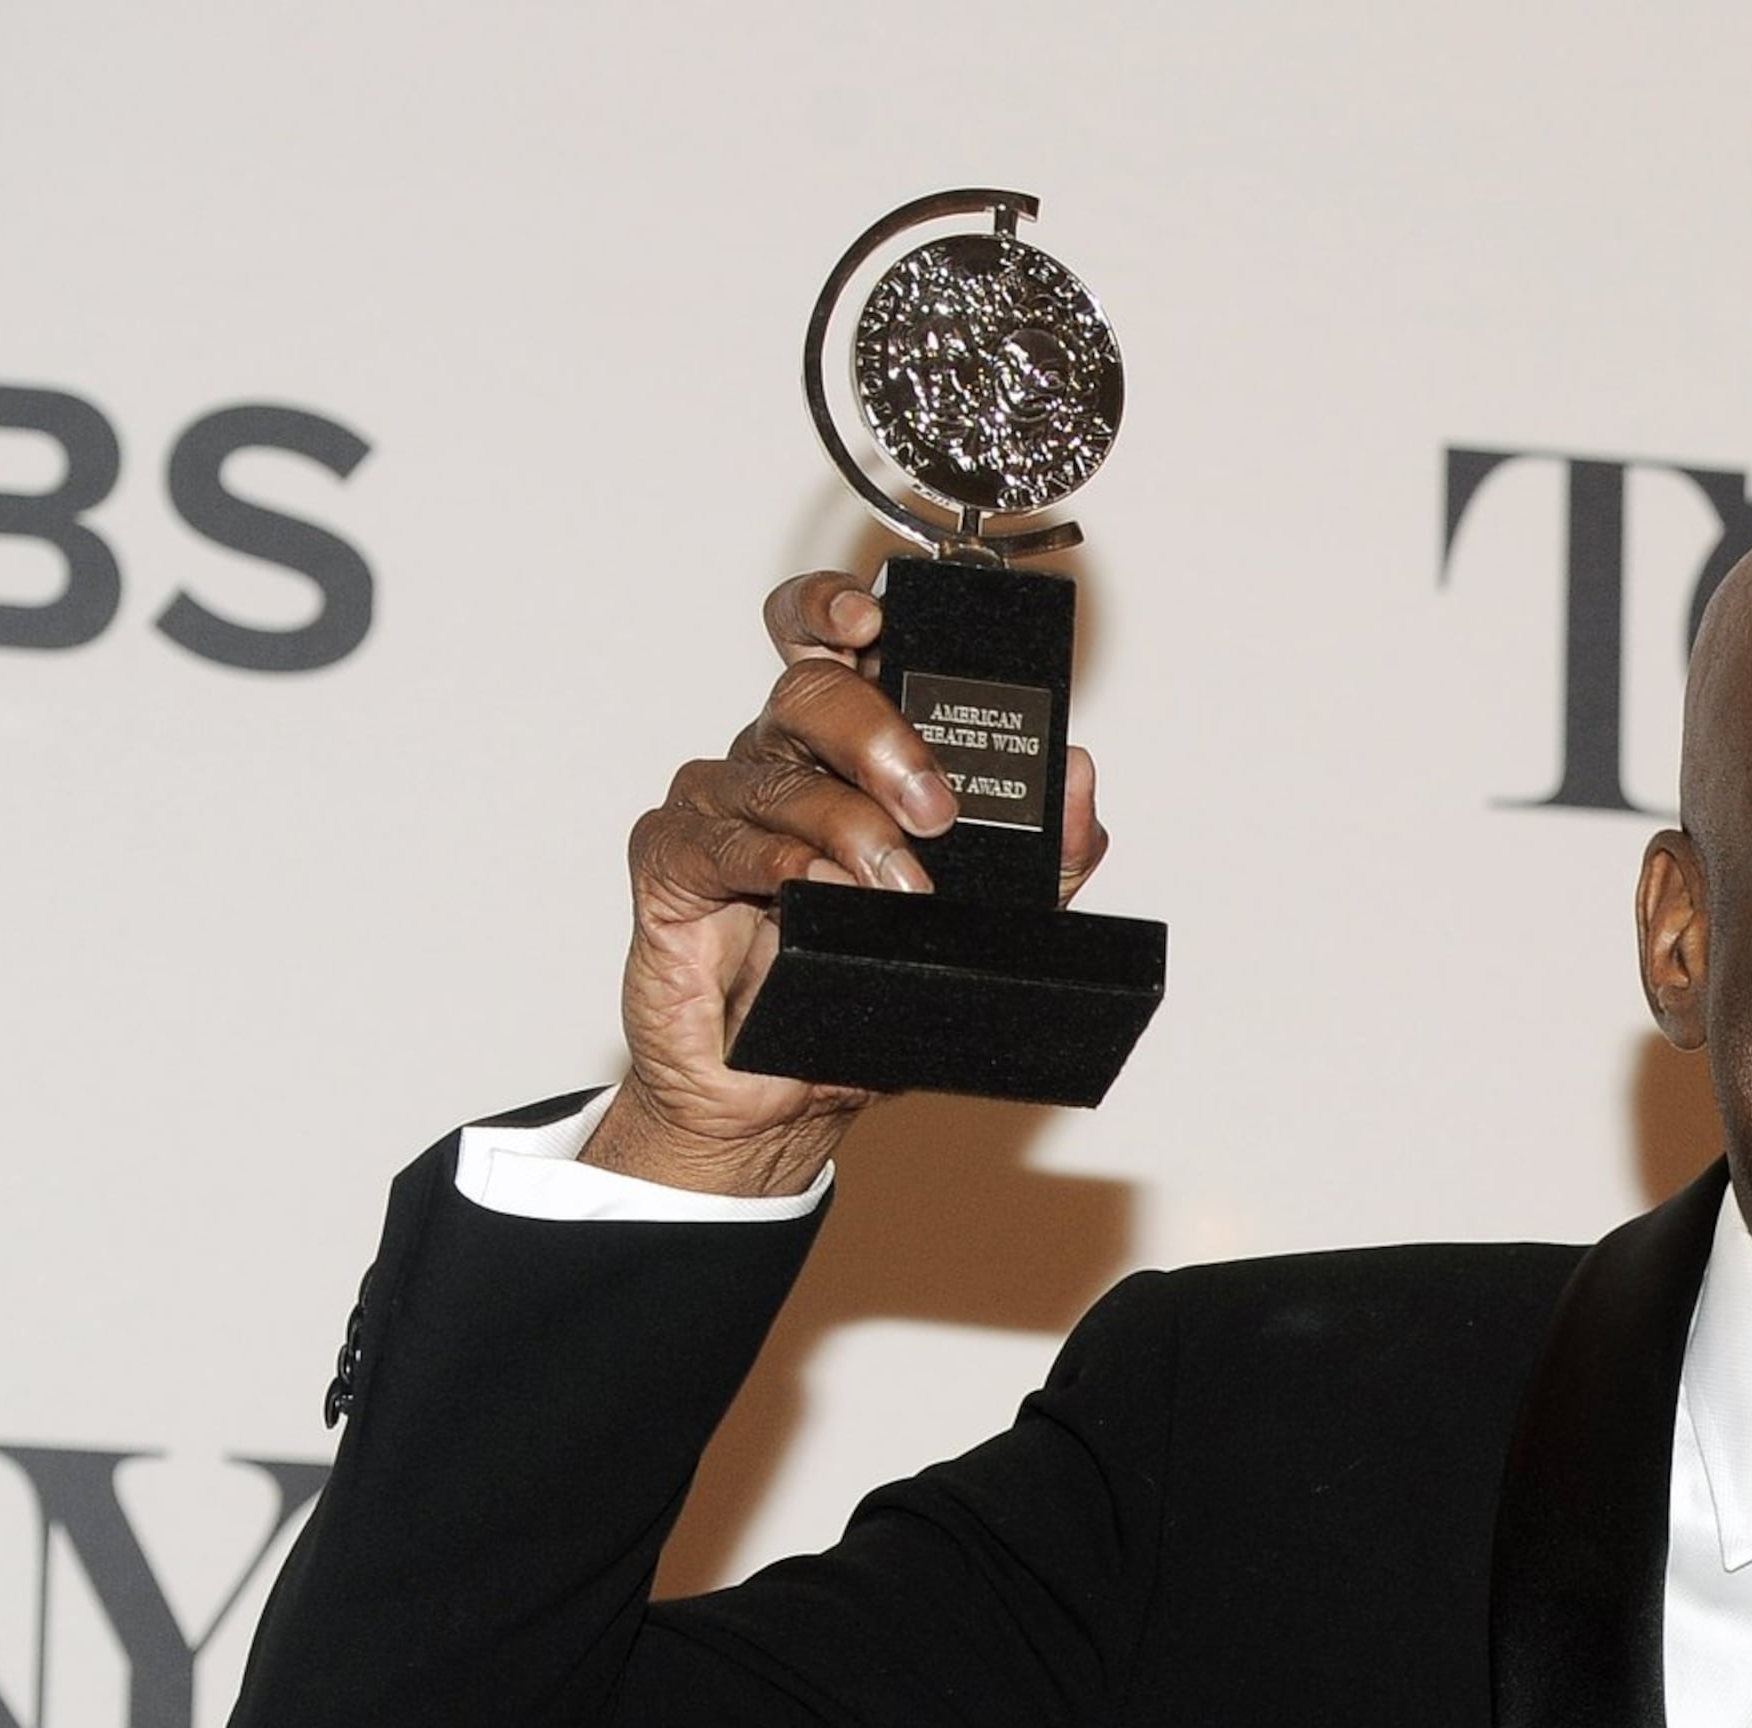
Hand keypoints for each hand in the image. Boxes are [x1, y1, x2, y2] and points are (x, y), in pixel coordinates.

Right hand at [591, 571, 1111, 1195]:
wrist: (787, 1096)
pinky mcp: (671, 867)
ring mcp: (719, 810)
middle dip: (880, 736)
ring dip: (849, 830)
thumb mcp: (987, 928)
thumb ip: (1047, 858)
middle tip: (933, 806)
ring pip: (776, 775)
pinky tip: (808, 892)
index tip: (872, 619)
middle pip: (808, 691)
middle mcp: (777, 764)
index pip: (824, 642)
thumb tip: (1081, 776)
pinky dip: (773, 863)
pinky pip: (716, 841)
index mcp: (841, 753)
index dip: (834, 608)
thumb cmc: (868, 988)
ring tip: (900, 891)